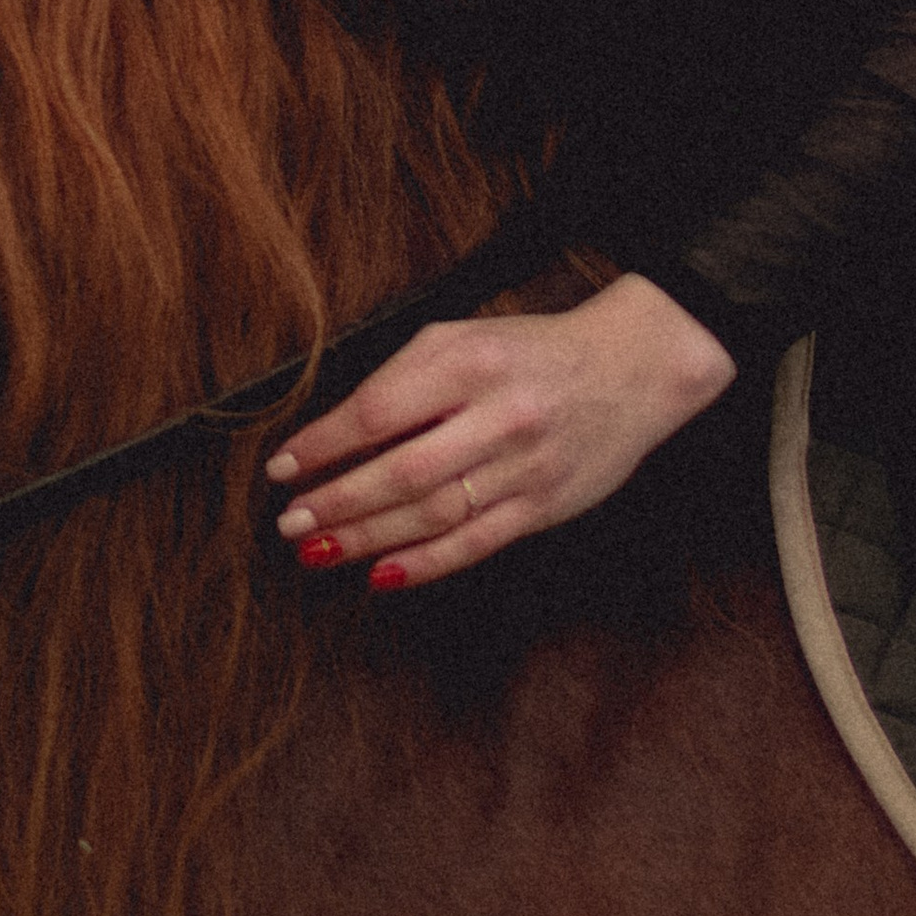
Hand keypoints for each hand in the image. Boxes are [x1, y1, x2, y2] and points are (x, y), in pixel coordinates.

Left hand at [267, 273, 735, 591]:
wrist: (631, 370)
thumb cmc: (530, 352)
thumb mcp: (461, 340)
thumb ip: (402, 380)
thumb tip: (336, 438)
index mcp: (470, 362)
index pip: (380, 411)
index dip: (325, 444)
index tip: (284, 467)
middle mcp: (499, 416)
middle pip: (402, 472)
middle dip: (337, 502)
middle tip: (291, 522)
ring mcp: (525, 467)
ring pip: (433, 514)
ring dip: (367, 538)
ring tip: (318, 550)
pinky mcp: (544, 507)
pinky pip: (475, 543)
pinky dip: (424, 564)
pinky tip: (382, 575)